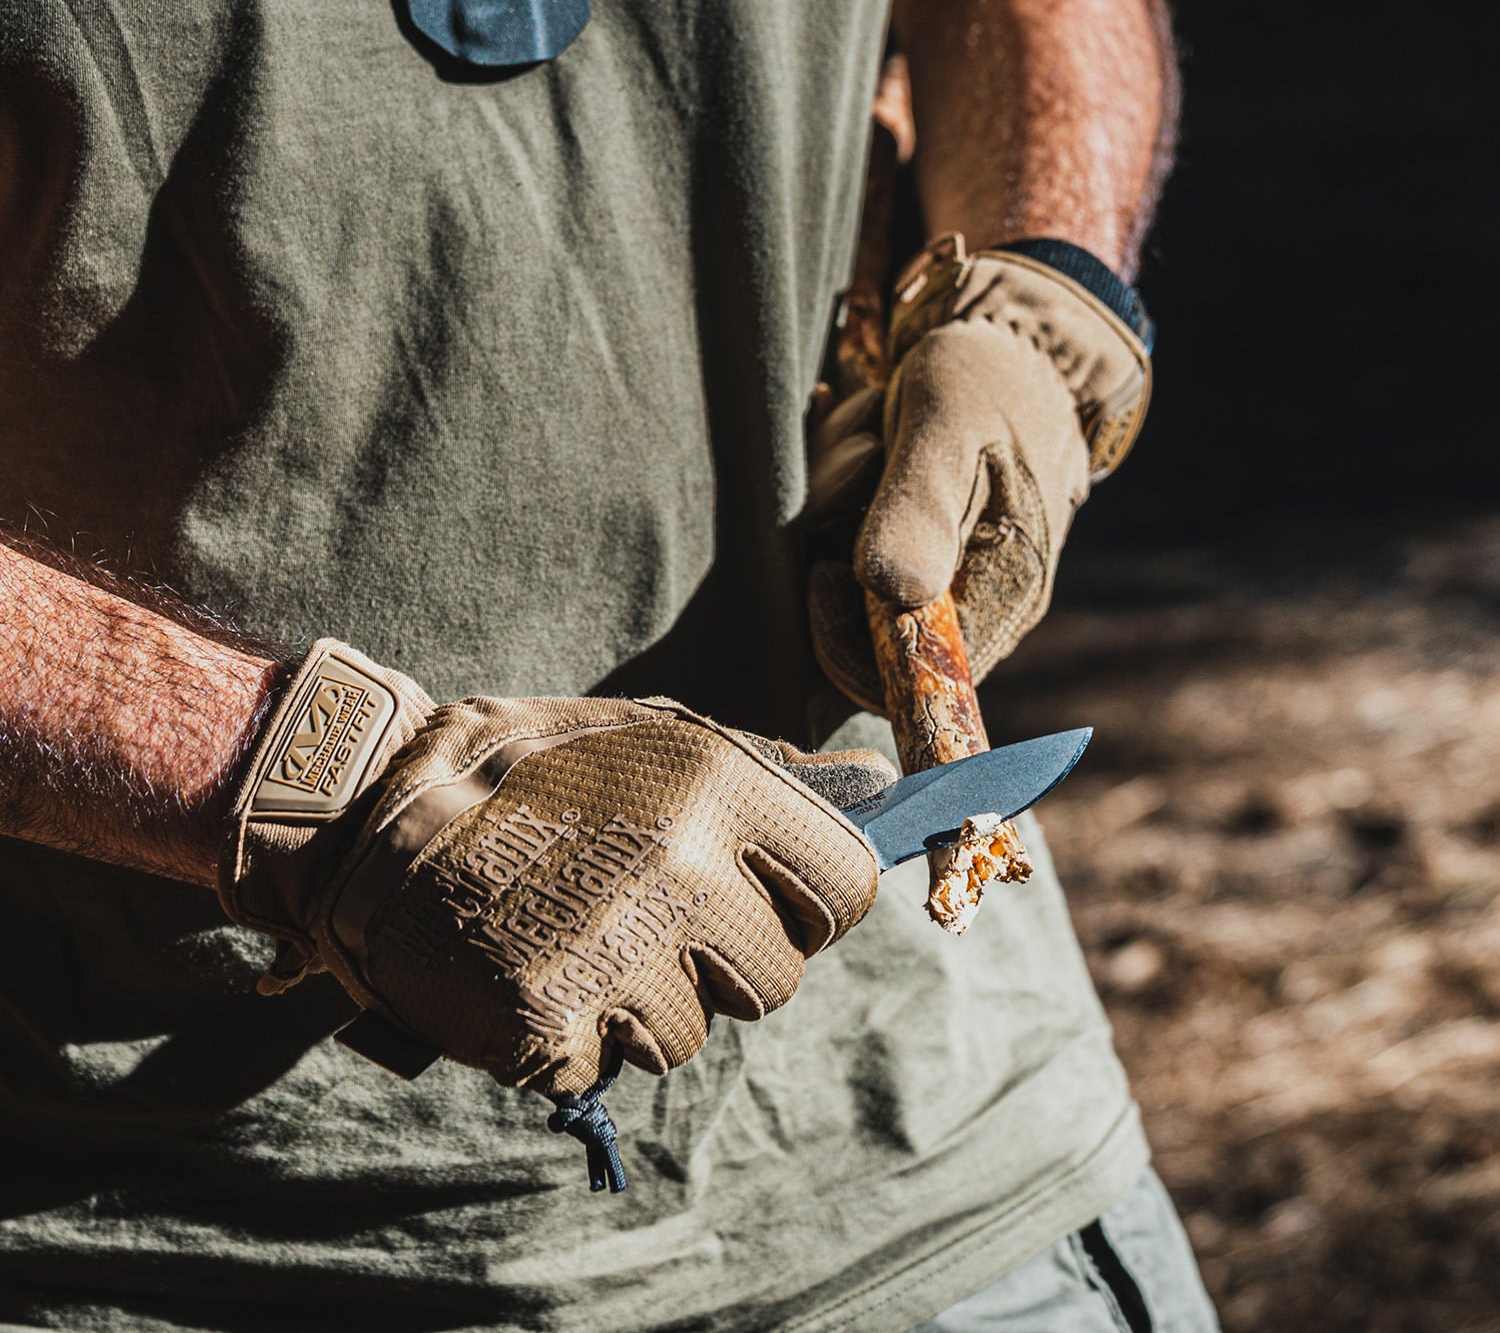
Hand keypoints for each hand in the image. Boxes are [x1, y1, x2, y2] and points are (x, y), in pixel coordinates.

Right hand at [219, 644, 892, 1096]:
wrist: (369, 817)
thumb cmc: (525, 768)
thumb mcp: (648, 735)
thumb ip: (765, 770)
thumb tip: (882, 789)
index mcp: (715, 787)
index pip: (843, 888)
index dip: (814, 904)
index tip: (773, 902)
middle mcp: (680, 870)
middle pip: (776, 978)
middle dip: (724, 961)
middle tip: (646, 914)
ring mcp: (616, 954)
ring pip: (692, 1033)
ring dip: (645, 1003)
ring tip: (577, 935)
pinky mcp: (551, 1028)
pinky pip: (608, 1065)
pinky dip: (576, 1037)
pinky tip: (533, 971)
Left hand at [808, 236, 1149, 711]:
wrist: (1012, 333)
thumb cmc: (989, 376)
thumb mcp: (948, 426)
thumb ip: (919, 508)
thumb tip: (893, 595)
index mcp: (1001, 592)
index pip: (904, 676)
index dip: (844, 638)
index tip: (821, 568)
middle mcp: (976, 596)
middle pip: (865, 623)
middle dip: (838, 535)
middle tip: (862, 452)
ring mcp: (944, 567)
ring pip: (849, 571)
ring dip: (838, 489)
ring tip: (871, 421)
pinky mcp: (916, 535)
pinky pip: (850, 533)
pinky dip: (841, 479)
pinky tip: (862, 424)